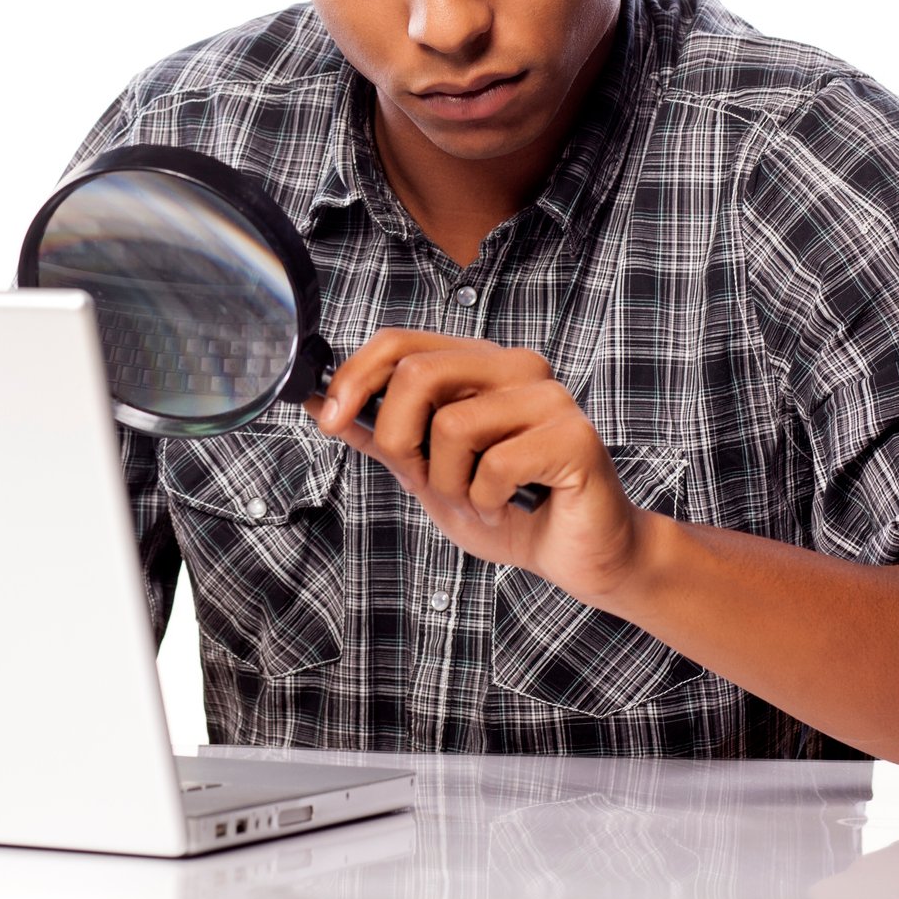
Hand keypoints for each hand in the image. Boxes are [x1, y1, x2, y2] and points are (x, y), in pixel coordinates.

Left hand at [302, 330, 653, 605]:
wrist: (578, 555)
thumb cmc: (509, 509)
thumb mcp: (428, 474)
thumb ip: (381, 436)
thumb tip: (320, 402)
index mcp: (481, 365)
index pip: (401, 343)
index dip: (355, 377)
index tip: (329, 419)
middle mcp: (516, 367)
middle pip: (419, 374)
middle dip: (401, 440)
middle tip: (423, 478)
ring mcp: (549, 398)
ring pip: (453, 425)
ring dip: (450, 482)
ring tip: (480, 497)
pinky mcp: (574, 437)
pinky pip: (494, 463)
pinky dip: (487, 498)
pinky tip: (511, 505)